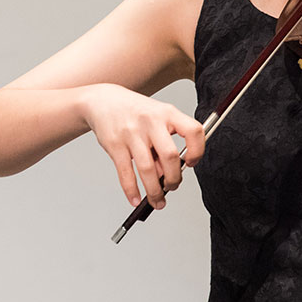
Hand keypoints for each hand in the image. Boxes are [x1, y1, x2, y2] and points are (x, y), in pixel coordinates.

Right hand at [81, 84, 205, 209]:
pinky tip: (136, 199)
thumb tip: (166, 177)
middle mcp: (151, 121)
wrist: (104, 100)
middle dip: (174, 179)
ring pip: (148, 169)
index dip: (197, 151)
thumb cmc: (136, 112)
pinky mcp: (114, 144)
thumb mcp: (156, 119)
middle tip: (171, 187)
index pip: (193, 131)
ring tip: (157, 201)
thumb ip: (163, 145)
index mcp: (168, 113)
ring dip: (155, 191)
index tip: (191, 163)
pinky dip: (132, 191)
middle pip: (170, 156)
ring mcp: (132, 133)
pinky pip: (126, 173)